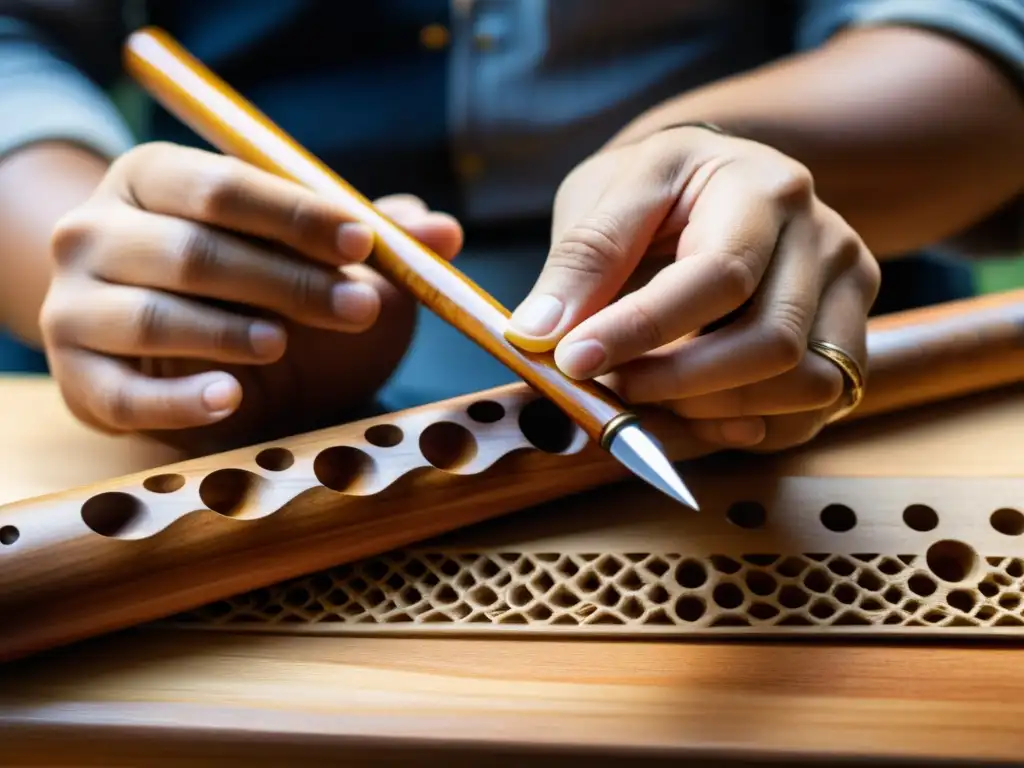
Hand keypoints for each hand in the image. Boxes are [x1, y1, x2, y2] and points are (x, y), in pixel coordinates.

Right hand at [40, 142, 462, 449]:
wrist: (180, 358)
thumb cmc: (255, 293)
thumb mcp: (311, 256)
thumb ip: (371, 238)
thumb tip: (444, 231)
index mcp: (153, 179)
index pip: (223, 186)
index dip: (298, 215)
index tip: (365, 242)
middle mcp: (97, 231)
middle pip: (193, 250)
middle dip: (288, 280)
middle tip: (364, 307)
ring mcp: (75, 307)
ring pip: (154, 316)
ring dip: (229, 331)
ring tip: (282, 344)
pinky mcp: (77, 381)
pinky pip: (125, 395)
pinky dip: (181, 399)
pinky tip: (230, 396)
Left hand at [505, 125, 880, 450]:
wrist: (717, 185)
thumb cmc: (658, 191)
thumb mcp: (609, 194)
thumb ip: (581, 260)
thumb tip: (538, 336)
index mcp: (764, 188)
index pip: (717, 274)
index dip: (641, 330)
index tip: (573, 362)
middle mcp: (824, 237)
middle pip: (770, 343)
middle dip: (676, 383)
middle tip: (607, 388)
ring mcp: (847, 291)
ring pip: (802, 386)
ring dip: (709, 411)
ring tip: (645, 392)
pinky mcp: (850, 340)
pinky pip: (809, 414)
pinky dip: (741, 428)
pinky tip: (689, 409)